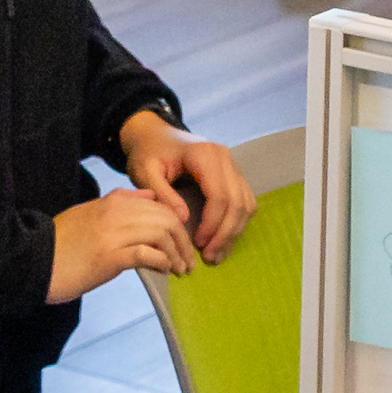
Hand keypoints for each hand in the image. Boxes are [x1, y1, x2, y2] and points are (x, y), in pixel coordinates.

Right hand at [51, 185, 201, 303]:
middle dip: (182, 240)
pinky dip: (162, 263)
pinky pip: (149, 255)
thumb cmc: (62, 242)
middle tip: (187, 259)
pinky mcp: (111, 257)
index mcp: (112, 201)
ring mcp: (114, 234)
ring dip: (176, 254)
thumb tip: (148, 196)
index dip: (176, 223)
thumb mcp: (89, 213)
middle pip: (166, 218)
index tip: (180, 241)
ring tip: (179, 269)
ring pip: (162, 234)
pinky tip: (164, 271)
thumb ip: (119, 202)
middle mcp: (116, 213)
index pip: (159, 205)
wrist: (35, 262)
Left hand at [121, 119, 255, 257]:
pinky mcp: (234, 175)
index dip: (212, 224)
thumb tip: (183, 219)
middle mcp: (225, 158)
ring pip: (246, 204)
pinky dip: (237, 223)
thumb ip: (162, 194)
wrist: (154, 136)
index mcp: (205, 155)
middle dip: (226, 233)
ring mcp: (233, 166)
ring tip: (216, 253)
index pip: (220, 196)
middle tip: (210, 257)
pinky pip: (244, 201)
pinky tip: (221, 240)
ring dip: (234, 231)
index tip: (197, 243)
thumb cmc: (147, 153)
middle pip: (238, 202)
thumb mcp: (145, 172)